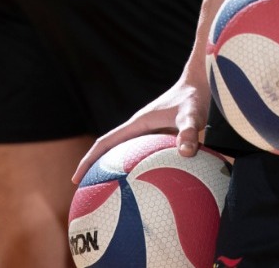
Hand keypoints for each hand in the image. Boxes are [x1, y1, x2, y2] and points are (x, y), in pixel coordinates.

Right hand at [72, 57, 212, 182]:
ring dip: (117, 171)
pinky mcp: (163, 137)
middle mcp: (140, 129)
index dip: (88, 160)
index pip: (105, 143)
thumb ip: (189, 131)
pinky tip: (150, 186)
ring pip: (127, 154)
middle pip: (111, 151)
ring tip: (112, 195)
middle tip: (88, 193)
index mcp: (138, 123)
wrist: (202, 83)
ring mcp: (151, 133)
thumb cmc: (195, 97)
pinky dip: (140, 170)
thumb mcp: (192, 114)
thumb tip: (186, 152)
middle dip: (96, 169)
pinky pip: (145, 157)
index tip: (76, 178)